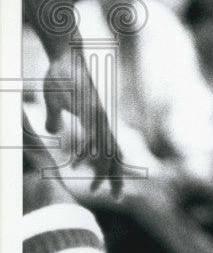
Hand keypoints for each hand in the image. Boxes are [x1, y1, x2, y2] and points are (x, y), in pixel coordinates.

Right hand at [44, 48, 124, 194]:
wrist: (64, 54)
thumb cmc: (60, 77)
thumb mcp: (55, 103)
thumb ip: (55, 119)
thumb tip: (53, 131)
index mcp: (97, 121)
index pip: (110, 150)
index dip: (112, 170)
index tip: (109, 189)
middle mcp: (100, 120)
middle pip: (113, 153)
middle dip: (115, 177)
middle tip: (119, 198)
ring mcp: (96, 114)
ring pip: (105, 147)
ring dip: (102, 169)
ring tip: (97, 188)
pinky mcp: (88, 108)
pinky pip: (90, 134)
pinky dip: (87, 149)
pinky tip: (82, 162)